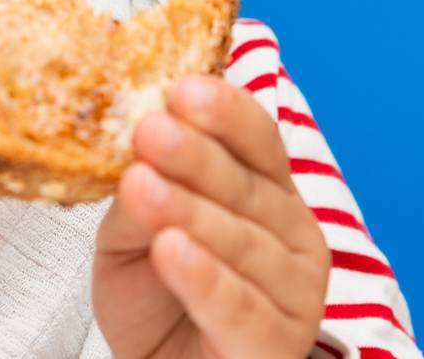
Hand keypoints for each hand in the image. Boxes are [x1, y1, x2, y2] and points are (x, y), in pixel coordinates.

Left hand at [91, 74, 330, 358]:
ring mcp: (295, 292)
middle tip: (149, 129)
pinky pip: (240, 306)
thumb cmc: (155, 293)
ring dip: (191, 211)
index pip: (255, 138)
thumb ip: (137, 190)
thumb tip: (128, 147)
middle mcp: (293, 233)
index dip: (224, 112)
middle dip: (195, 155)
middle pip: (246, 185)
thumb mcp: (131, 232)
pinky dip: (205, 277)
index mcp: (265, 189)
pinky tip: (172, 250)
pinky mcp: (277, 345)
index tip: (181, 88)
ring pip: (242, 243)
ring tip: (142, 186)